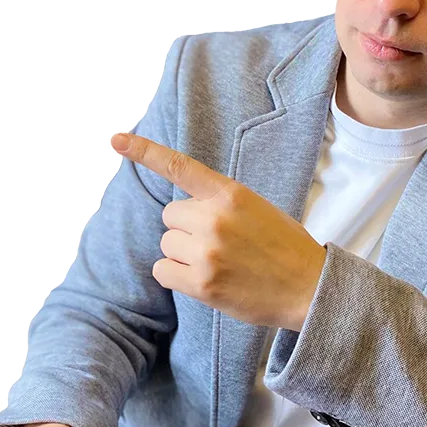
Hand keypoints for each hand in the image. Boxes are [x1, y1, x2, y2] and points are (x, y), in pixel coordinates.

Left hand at [111, 132, 326, 330]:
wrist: (309, 287)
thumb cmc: (285, 248)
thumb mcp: (257, 209)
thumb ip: (220, 203)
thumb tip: (184, 212)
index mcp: (231, 194)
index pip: (180, 167)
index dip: (145, 151)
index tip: (116, 139)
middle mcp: (214, 218)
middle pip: (170, 216)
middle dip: (187, 229)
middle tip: (220, 244)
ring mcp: (207, 251)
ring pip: (167, 244)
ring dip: (184, 254)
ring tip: (219, 263)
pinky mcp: (201, 282)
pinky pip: (163, 271)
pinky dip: (176, 277)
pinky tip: (206, 280)